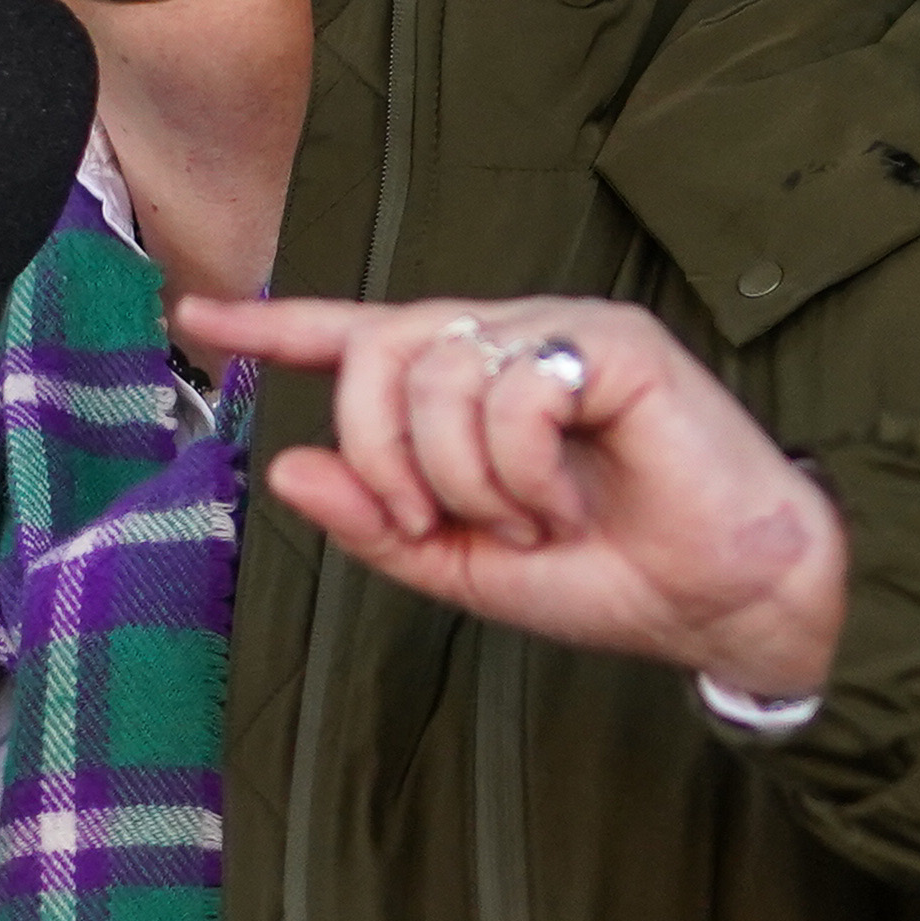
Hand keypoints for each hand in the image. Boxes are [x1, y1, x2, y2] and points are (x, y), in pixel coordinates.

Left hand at [182, 294, 845, 698]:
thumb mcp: (466, 567)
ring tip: (531, 522)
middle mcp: (511, 342)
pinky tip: (567, 500)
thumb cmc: (614, 576)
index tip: (196, 320)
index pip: (362, 338)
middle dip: (383, 453)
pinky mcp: (614, 343)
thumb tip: (286, 465)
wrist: (723, 600)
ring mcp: (562, 334)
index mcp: (471, 389)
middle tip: (436, 525)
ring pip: (439, 373)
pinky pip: (514, 388)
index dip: (278, 328)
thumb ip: (377, 522)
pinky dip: (523, 470)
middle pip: (381, 352)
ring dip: (465, 479)